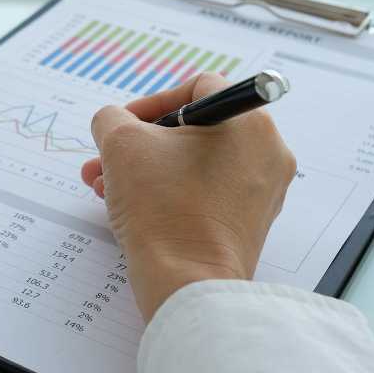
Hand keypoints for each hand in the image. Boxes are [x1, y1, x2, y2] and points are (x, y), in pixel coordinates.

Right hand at [82, 73, 296, 320]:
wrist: (187, 285)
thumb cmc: (162, 209)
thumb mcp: (121, 144)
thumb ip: (112, 117)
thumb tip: (115, 121)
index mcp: (249, 122)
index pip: (197, 88)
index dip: (152, 102)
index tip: (125, 124)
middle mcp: (267, 152)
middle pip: (194, 129)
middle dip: (140, 143)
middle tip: (108, 158)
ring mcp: (263, 190)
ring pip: (195, 163)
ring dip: (146, 168)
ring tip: (106, 186)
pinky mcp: (250, 222)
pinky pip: (206, 191)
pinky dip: (169, 191)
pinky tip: (130, 206)